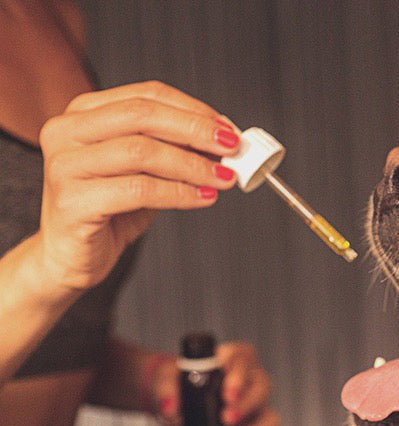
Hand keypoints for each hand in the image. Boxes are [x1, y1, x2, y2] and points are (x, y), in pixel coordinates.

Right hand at [36, 80, 240, 290]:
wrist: (73, 255)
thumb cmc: (109, 209)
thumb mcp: (146, 171)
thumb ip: (174, 150)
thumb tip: (222, 141)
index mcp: (84, 113)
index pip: (146, 94)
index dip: (192, 109)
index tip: (227, 128)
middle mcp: (67, 132)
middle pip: (142, 116)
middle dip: (195, 131)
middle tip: (232, 148)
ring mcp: (64, 166)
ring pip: (141, 152)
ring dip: (192, 165)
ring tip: (223, 178)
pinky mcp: (72, 201)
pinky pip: (138, 190)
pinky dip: (179, 193)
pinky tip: (202, 198)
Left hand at [152, 342, 280, 425]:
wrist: (176, 401)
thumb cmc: (176, 383)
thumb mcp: (165, 381)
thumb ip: (166, 391)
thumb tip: (171, 409)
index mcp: (233, 357)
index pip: (244, 358)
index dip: (238, 373)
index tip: (226, 392)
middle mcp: (251, 378)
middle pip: (261, 386)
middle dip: (246, 403)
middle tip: (226, 418)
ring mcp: (255, 404)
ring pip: (269, 415)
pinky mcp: (254, 425)